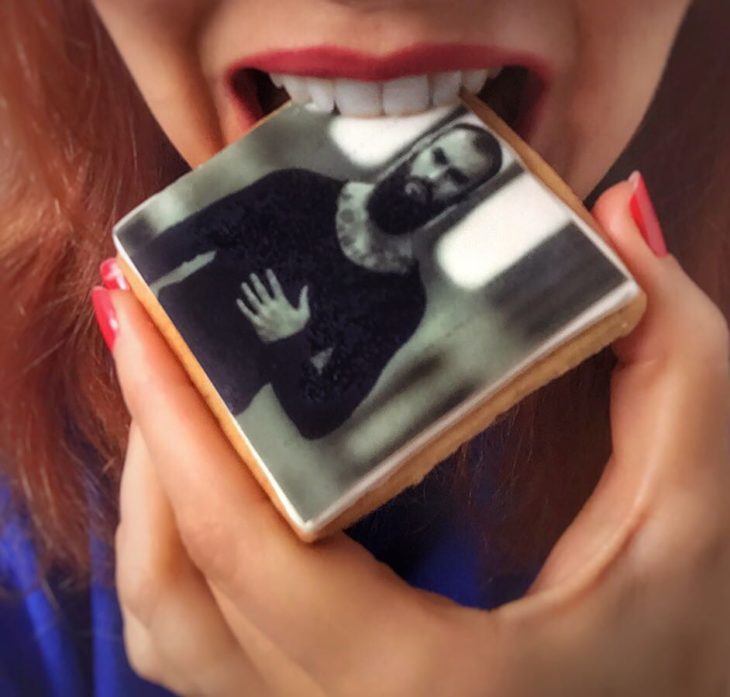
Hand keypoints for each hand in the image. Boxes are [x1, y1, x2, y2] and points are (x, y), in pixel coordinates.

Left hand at [105, 178, 729, 695]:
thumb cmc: (685, 664)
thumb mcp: (695, 513)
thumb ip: (674, 358)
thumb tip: (621, 212)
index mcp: (426, 681)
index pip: (250, 550)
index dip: (177, 427)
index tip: (144, 319)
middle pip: (178, 584)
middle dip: (150, 444)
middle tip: (150, 327)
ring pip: (170, 627)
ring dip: (151, 504)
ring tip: (169, 391)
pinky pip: (199, 648)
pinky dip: (177, 563)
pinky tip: (204, 482)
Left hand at [237, 269, 309, 342]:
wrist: (288, 344)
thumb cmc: (297, 328)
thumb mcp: (304, 313)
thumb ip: (304, 299)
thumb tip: (306, 287)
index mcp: (282, 303)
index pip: (276, 286)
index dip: (271, 278)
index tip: (267, 270)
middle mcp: (271, 307)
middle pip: (262, 291)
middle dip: (256, 282)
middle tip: (252, 275)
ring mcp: (263, 315)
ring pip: (253, 300)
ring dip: (248, 291)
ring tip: (243, 284)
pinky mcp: (257, 323)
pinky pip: (248, 313)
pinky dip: (242, 307)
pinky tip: (238, 301)